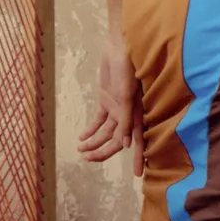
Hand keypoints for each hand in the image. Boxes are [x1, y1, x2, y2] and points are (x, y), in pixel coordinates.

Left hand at [78, 32, 143, 172]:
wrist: (120, 45)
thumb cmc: (129, 67)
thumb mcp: (127, 94)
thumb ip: (126, 119)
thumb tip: (126, 144)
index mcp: (137, 114)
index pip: (138, 141)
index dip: (137, 158)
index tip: (138, 175)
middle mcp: (129, 114)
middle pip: (117, 140)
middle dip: (104, 152)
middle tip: (89, 161)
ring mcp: (117, 107)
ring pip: (106, 132)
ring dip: (94, 142)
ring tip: (81, 152)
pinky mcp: (107, 99)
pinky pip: (99, 120)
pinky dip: (91, 129)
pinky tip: (82, 138)